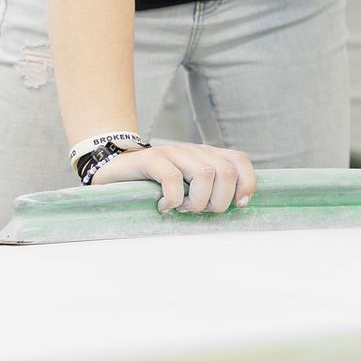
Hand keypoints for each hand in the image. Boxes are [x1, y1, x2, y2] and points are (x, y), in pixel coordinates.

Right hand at [91, 142, 256, 214]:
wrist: (114, 171)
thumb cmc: (155, 185)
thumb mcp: (188, 186)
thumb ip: (210, 189)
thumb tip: (239, 206)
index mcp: (208, 155)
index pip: (240, 161)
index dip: (246, 184)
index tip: (240, 204)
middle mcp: (194, 150)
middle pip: (226, 173)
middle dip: (218, 201)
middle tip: (198, 210)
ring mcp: (173, 152)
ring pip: (204, 175)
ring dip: (196, 201)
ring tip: (181, 208)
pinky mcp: (152, 159)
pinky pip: (173, 179)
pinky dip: (173, 199)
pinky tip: (163, 206)